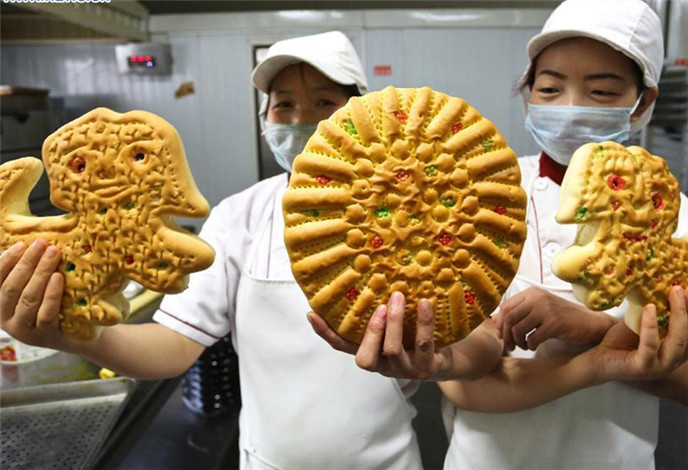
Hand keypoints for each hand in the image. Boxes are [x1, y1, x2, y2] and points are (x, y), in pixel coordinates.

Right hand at [0, 239, 66, 348]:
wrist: (77, 335)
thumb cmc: (55, 305)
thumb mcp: (37, 288)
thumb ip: (29, 272)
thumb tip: (33, 241)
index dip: (6, 261)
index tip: (21, 244)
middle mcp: (6, 319)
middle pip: (12, 288)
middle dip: (27, 263)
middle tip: (42, 244)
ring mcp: (24, 330)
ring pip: (28, 299)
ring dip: (40, 273)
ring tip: (53, 254)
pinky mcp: (45, 336)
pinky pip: (46, 314)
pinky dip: (51, 294)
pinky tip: (58, 277)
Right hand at [308, 291, 502, 380]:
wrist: (454, 355)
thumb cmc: (417, 332)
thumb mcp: (397, 321)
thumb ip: (380, 305)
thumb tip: (367, 266)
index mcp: (371, 353)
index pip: (342, 346)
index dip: (326, 333)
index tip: (312, 312)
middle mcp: (384, 366)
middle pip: (364, 358)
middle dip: (370, 331)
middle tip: (380, 306)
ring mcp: (406, 370)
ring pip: (392, 351)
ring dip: (394, 323)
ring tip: (397, 296)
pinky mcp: (428, 368)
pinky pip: (423, 345)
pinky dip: (422, 323)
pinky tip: (423, 303)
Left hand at [494, 286, 615, 350]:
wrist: (590, 322)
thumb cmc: (562, 317)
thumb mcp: (539, 309)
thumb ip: (519, 311)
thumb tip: (493, 320)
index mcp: (531, 292)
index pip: (505, 307)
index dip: (500, 323)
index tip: (502, 335)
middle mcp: (537, 298)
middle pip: (508, 318)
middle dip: (505, 335)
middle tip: (510, 345)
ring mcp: (546, 310)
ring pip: (518, 328)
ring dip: (517, 342)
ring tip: (524, 346)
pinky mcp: (555, 323)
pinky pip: (532, 338)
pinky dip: (530, 345)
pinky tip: (534, 346)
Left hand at [590, 286, 687, 381]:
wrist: (599, 359)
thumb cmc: (622, 340)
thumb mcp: (642, 322)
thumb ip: (656, 312)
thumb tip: (665, 285)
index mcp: (677, 349)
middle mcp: (674, 360)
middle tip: (681, 287)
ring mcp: (660, 366)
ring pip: (677, 341)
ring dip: (678, 315)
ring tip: (673, 293)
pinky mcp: (643, 368)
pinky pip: (650, 346)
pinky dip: (650, 326)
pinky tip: (649, 308)